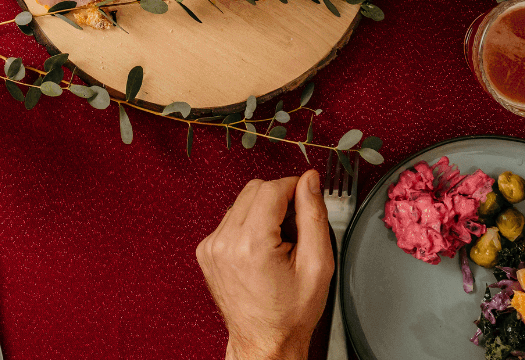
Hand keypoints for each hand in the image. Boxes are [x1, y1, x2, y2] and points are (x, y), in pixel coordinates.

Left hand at [196, 171, 332, 359]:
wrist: (265, 341)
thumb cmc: (289, 314)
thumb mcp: (317, 265)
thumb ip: (314, 216)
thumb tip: (309, 182)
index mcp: (251, 244)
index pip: (271, 188)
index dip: (294, 187)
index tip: (307, 196)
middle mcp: (224, 242)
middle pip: (254, 189)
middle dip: (280, 199)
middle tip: (295, 227)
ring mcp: (211, 246)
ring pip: (241, 201)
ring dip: (263, 211)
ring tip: (279, 242)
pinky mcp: (206, 250)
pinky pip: (231, 219)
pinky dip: (249, 224)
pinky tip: (262, 248)